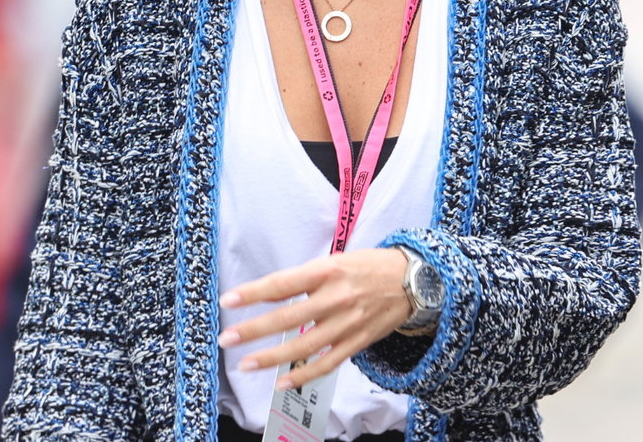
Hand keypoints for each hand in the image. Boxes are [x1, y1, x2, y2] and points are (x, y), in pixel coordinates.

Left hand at [218, 247, 412, 389]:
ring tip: (246, 364)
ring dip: (272, 357)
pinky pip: (327, 363)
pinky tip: (282, 382)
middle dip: (254, 329)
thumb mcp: (337, 261)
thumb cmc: (371, 266)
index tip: (228, 300)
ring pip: (304, 345)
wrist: (416, 279)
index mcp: (329, 271)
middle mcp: (338, 297)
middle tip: (227, 338)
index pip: (284, 283)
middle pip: (288, 317)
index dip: (254, 292)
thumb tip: (271, 294)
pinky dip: (304, 374)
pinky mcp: (359, 341)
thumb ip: (306, 278)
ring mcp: (348, 322)